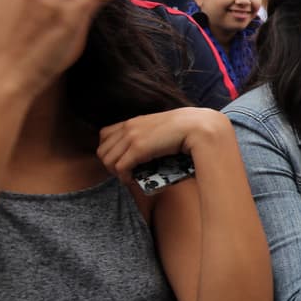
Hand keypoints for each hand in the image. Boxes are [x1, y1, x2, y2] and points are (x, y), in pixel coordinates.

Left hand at [98, 108, 226, 183]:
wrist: (199, 127)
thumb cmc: (187, 130)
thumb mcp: (163, 130)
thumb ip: (152, 136)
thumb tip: (149, 152)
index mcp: (135, 121)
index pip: (105, 135)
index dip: (110, 151)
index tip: (123, 161)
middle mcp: (129, 126)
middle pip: (102, 149)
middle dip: (110, 164)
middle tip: (125, 172)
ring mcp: (132, 136)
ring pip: (108, 160)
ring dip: (116, 172)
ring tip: (130, 177)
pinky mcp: (138, 148)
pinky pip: (120, 167)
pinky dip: (124, 177)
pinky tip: (134, 179)